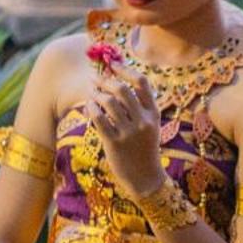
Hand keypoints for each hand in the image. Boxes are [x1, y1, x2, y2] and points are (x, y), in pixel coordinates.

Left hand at [85, 64, 165, 197]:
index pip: (142, 83)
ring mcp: (129, 133)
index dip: (126, 70)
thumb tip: (120, 81)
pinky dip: (91, 108)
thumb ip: (140, 107)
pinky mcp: (115, 143)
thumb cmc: (144, 148)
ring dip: (96, 94)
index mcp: (154, 114)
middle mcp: (143, 121)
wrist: (146, 177)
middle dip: (105, 80)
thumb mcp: (150, 126)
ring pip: (108, 102)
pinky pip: (98, 119)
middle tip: (95, 78)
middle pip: (122, 90)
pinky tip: (88, 106)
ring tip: (91, 93)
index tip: (113, 65)